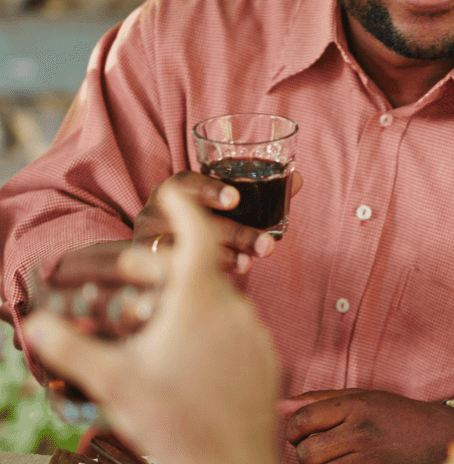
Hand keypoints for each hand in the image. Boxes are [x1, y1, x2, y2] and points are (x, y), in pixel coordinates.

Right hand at [23, 184, 291, 463]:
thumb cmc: (176, 421)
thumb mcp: (115, 382)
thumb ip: (71, 347)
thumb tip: (35, 323)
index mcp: (199, 300)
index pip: (197, 235)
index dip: (184, 208)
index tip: (173, 194)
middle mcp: (234, 308)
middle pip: (201, 274)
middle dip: (170, 272)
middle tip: (141, 280)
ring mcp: (254, 334)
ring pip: (220, 304)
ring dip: (191, 305)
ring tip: (159, 325)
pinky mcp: (265, 359)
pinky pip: (235, 332)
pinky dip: (212, 332)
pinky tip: (190, 359)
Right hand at [131, 169, 302, 273]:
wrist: (154, 262)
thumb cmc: (202, 224)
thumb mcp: (225, 208)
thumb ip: (260, 193)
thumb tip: (298, 179)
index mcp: (173, 191)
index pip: (186, 183)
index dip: (209, 189)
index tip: (234, 199)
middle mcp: (154, 213)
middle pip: (190, 221)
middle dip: (233, 233)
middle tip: (266, 245)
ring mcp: (145, 244)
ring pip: (181, 250)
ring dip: (219, 258)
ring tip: (249, 264)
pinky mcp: (145, 273)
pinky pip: (169, 277)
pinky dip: (196, 279)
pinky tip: (222, 284)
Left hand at [279, 390, 453, 463]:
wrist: (446, 440)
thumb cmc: (400, 418)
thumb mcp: (365, 398)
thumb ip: (320, 400)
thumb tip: (278, 408)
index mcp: (356, 406)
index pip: (300, 423)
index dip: (297, 432)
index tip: (308, 435)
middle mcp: (362, 432)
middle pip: (306, 454)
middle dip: (314, 454)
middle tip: (335, 450)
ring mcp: (372, 463)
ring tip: (356, 462)